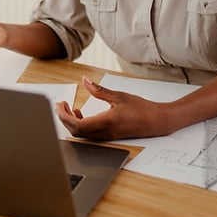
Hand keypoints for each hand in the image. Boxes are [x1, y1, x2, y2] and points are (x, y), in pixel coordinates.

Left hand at [55, 76, 176, 139]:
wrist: (156, 121)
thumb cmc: (141, 108)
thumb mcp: (119, 95)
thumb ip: (99, 90)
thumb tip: (85, 81)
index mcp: (107, 122)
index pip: (78, 125)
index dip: (65, 117)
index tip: (60, 106)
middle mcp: (105, 132)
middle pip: (76, 131)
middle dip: (64, 119)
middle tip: (61, 105)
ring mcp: (106, 136)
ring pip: (82, 134)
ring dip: (72, 122)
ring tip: (69, 108)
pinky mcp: (108, 136)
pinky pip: (89, 134)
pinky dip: (80, 125)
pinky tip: (81, 114)